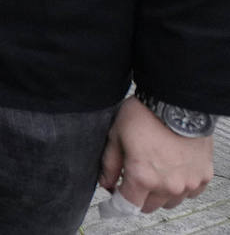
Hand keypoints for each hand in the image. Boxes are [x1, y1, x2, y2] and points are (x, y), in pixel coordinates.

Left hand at [99, 95, 213, 211]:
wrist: (177, 102)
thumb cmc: (146, 115)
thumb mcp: (116, 136)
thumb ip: (109, 164)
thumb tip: (105, 183)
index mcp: (142, 177)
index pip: (127, 206)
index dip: (117, 203)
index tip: (115, 197)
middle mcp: (167, 185)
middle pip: (148, 207)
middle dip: (138, 196)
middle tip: (134, 177)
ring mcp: (188, 183)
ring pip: (170, 202)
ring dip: (160, 193)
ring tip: (155, 171)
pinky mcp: (203, 176)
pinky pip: (190, 192)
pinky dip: (181, 186)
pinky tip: (173, 170)